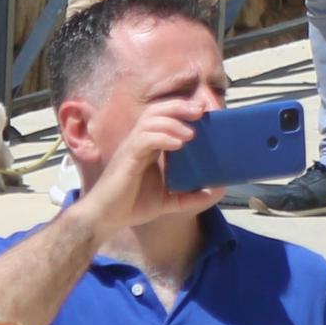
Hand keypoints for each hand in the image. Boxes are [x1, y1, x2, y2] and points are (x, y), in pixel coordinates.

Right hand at [81, 88, 214, 226]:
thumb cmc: (132, 204)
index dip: (182, 110)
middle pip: (157, 110)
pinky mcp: (127, 159)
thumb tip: (218, 192)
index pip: (164, 117)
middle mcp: (140, 141)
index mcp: (149, 145)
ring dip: (173, 122)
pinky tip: (178, 144)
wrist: (107, 217)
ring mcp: (132, 148)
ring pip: (150, 120)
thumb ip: (191, 196)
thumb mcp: (169, 201)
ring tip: (191, 133)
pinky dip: (162, 137)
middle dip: (179, 106)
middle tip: (201, 111)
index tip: (204, 112)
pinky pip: (144, 140)